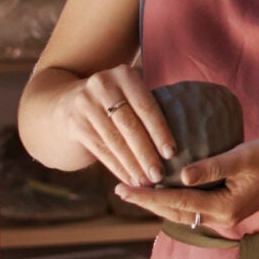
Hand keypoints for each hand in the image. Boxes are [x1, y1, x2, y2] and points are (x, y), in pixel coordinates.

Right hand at [67, 65, 174, 188]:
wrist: (66, 102)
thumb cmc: (116, 101)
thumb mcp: (130, 93)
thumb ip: (151, 107)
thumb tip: (191, 138)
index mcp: (124, 74)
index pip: (146, 106)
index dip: (160, 131)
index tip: (172, 153)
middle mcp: (102, 85)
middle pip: (129, 125)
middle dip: (146, 153)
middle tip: (160, 175)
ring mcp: (84, 104)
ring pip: (114, 141)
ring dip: (132, 166)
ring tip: (147, 183)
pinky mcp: (74, 124)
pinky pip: (101, 150)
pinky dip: (117, 168)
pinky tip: (130, 180)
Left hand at [115, 137, 258, 236]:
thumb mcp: (244, 156)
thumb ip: (213, 166)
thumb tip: (182, 177)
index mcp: (224, 207)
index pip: (176, 202)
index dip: (147, 195)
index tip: (123, 189)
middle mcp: (221, 217)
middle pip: (174, 212)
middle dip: (147, 201)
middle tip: (119, 189)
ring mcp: (224, 214)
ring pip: (181, 212)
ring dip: (158, 202)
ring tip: (135, 190)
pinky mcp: (225, 207)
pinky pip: (192, 207)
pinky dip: (173, 199)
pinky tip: (162, 188)